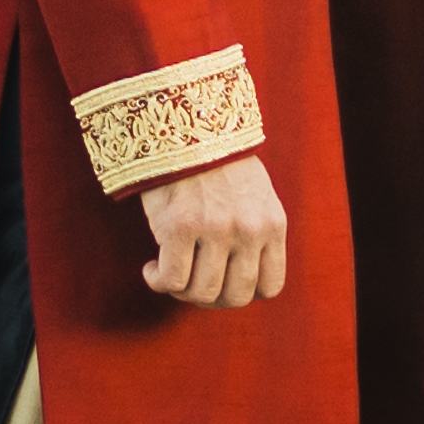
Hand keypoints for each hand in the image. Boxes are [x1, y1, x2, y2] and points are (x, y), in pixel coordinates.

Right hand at [141, 154, 286, 306]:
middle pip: (234, 297)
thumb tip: (234, 276)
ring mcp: (216, 230)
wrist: (185, 125)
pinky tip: (151, 269)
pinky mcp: (180, 227)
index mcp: (272, 224)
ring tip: (168, 274)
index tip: (222, 282)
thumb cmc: (216, 162)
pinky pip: (171, 280)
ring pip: (201, 293)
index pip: (269, 287)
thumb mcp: (255, 196)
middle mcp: (249, 230)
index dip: (242, 293)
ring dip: (181, 292)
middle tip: (191, 284)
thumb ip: (254, 233)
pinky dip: (158, 281)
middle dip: (210, 299)